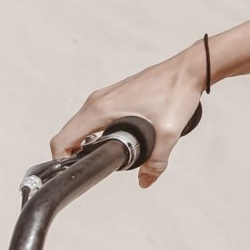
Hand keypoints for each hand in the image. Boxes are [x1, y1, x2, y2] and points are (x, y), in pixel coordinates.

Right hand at [50, 46, 206, 187]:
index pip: (63, 139)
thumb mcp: (168, 133)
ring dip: (84, 142)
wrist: (188, 69)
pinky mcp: (114, 95)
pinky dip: (94, 131)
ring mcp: (104, 96)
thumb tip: (145, 180)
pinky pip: (93, 117)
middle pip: (69, 133)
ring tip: (103, 157)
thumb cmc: (176, 92)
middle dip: (73, 154)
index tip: (75, 173)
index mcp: (101, 109)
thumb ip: (156, 162)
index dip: (61, 160)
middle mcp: (97, 100)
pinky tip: (113, 141)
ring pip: (81, 124)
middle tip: (93, 169)